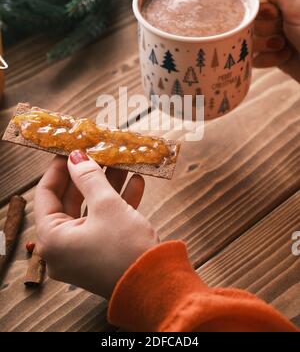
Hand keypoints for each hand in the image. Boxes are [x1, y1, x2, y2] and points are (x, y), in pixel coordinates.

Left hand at [34, 152, 158, 298]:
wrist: (157, 286)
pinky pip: (105, 222)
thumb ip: (89, 178)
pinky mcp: (102, 253)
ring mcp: (83, 251)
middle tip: (99, 153)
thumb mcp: (107, 206)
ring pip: (92, 210)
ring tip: (122, 163)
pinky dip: (118, 204)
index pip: (46, 194)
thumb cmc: (125, 248)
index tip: (70, 149)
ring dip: (108, 186)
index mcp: (53, 238)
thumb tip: (76, 157)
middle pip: (71, 201)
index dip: (59, 169)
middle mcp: (63, 247)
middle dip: (89, 175)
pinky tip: (136, 183)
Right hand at [240, 0, 299, 81]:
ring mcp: (273, 35)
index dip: (258, 8)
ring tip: (284, 45)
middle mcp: (277, 14)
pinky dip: (268, 59)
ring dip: (265, 44)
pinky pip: (253, 57)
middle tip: (282, 28)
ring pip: (247, 39)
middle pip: (247, 19)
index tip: (274, 13)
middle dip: (263, 27)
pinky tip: (284, 56)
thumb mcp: (297, 2)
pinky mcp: (272, 56)